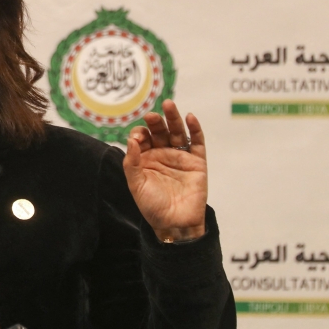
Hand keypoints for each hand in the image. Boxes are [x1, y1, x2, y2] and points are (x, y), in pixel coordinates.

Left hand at [123, 100, 207, 241]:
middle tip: (151, 115)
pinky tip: (190, 117)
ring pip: (177, 132)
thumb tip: (131, 139)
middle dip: (156, 122)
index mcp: (146, 158)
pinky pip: (197, 142)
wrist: (174, 223)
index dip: (139, 134)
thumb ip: (131, 162)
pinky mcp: (197, 161)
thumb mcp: (136, 184)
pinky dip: (195, 129)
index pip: (142, 138)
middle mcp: (163, 154)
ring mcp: (180, 156)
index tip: (137, 137)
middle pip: (159, 131)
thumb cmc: (152, 206)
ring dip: (174, 118)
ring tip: (169, 105)